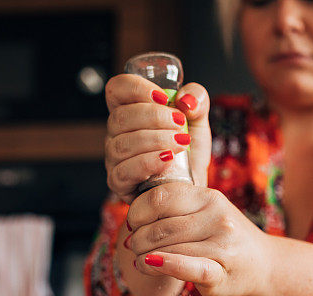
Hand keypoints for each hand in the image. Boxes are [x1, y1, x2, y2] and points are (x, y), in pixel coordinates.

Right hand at [104, 74, 211, 202]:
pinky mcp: (119, 183)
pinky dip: (148, 162)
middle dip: (154, 117)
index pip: (117, 89)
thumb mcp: (198, 121)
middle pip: (120, 117)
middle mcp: (117, 134)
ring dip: (156, 140)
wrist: (193, 189)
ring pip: (122, 144)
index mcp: (130, 112)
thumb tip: (185, 99)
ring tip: (181, 143)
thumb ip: (196, 98)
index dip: (136, 88)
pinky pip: (124, 171)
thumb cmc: (189, 155)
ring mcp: (115, 159)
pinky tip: (168, 159)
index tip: (163, 96)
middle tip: (180, 123)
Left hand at [122, 181, 272, 295]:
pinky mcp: (221, 273)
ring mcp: (222, 246)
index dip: (138, 210)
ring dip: (144, 255)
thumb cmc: (225, 239)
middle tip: (132, 246)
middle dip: (138, 238)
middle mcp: (218, 218)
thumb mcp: (206, 213)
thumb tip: (132, 214)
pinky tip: (149, 264)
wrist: (263, 266)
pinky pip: (188, 267)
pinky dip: (165, 264)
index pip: (162, 197)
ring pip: (169, 248)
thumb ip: (177, 208)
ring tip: (139, 260)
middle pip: (161, 226)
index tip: (132, 222)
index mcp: (210, 198)